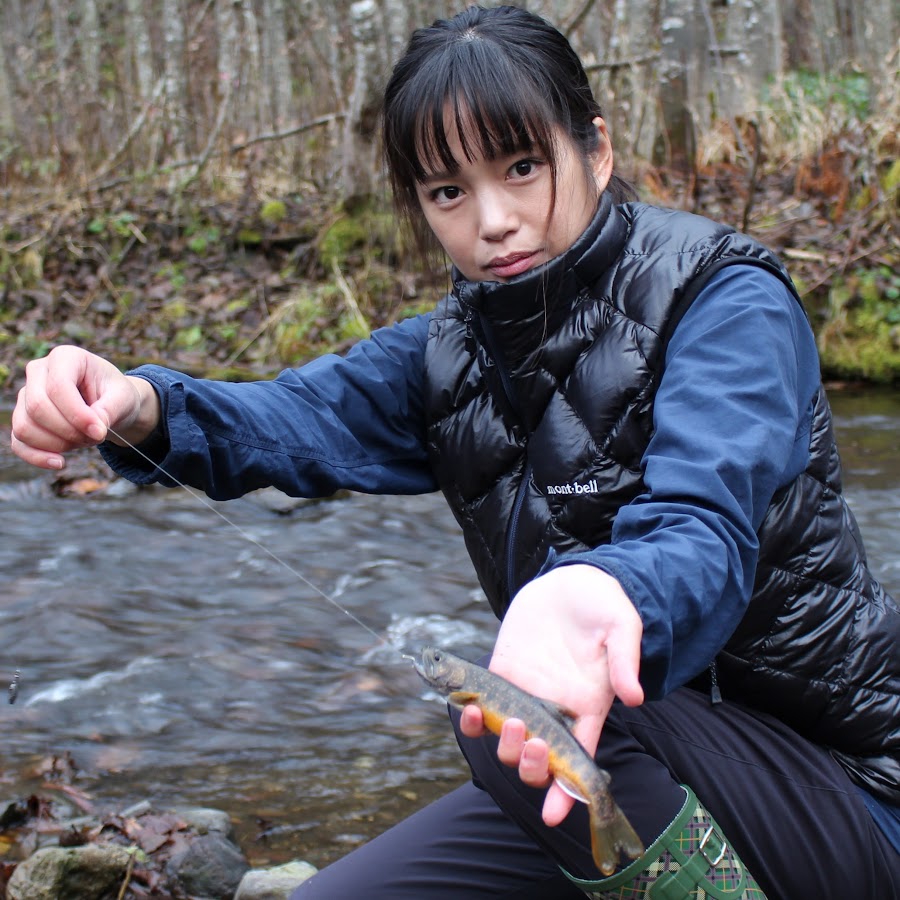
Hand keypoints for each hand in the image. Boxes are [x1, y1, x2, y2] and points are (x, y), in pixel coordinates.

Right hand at [10, 346, 160, 469]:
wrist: (111, 404)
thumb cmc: (116, 395)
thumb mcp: (123, 398)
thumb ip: (110, 410)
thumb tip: (94, 429)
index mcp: (65, 357)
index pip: (57, 387)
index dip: (77, 415)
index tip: (100, 432)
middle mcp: (38, 371)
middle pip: (37, 407)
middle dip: (68, 431)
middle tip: (96, 437)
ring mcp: (26, 395)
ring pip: (25, 426)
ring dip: (57, 444)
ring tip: (85, 441)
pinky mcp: (23, 418)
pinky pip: (19, 442)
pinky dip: (37, 457)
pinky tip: (59, 463)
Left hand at [460, 564, 642, 825]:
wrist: (572, 578)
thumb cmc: (604, 604)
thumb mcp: (623, 627)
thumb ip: (626, 660)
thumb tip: (634, 697)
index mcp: (587, 708)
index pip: (577, 761)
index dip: (567, 793)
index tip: (555, 816)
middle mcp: (554, 710)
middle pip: (539, 760)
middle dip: (532, 765)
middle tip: (533, 740)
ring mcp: (525, 693)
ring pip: (508, 741)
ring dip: (505, 745)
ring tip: (509, 722)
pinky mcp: (501, 672)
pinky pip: (483, 706)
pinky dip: (473, 716)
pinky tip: (470, 710)